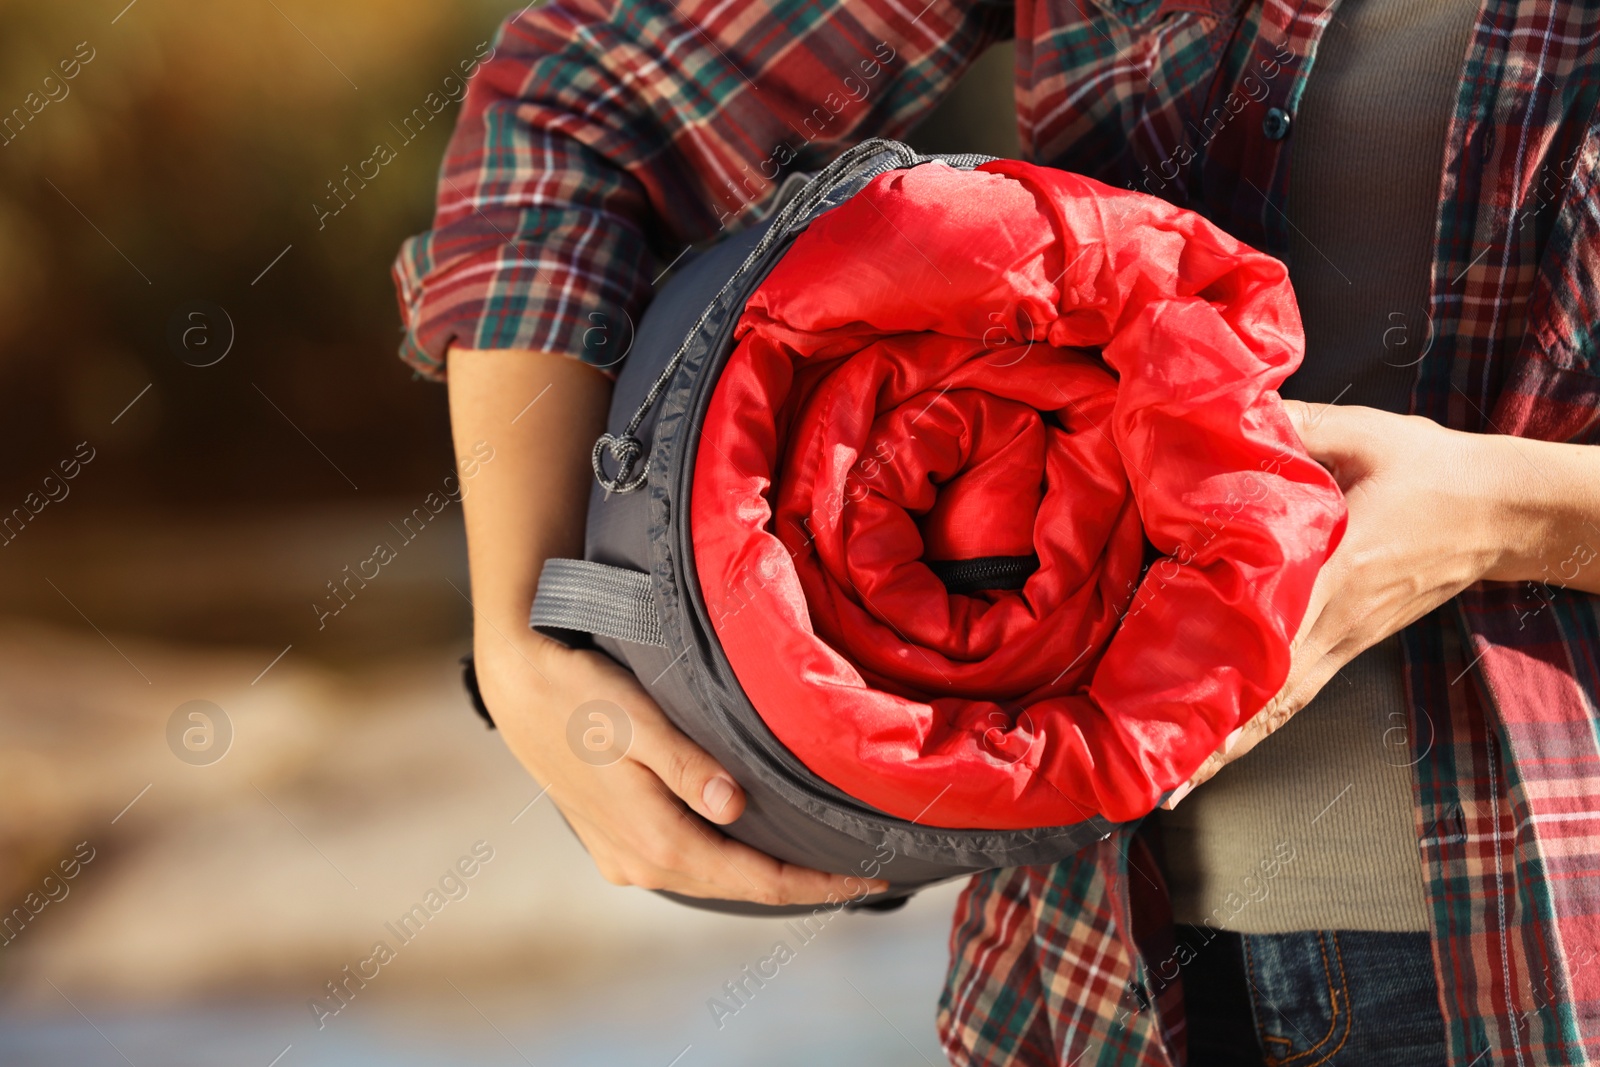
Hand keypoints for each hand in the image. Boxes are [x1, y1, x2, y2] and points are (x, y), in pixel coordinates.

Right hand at [476, 628, 883, 904]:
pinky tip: (755, 838)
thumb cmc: (578, 693)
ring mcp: (624, 857)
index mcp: (656, 842)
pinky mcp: (614, 840)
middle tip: (863, 870)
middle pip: (741, 887)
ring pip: (713, 876)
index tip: (869, 880)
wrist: (515, 685)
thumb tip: (737, 807)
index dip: (818, 884)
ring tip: (820, 856)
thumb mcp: (639, 723)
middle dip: (802, 882)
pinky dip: (730, 857)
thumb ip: (690, 768)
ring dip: (766, 871)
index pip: (758, 881)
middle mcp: (641, 864)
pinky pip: (688, 861)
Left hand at [1162, 400, 1506, 806]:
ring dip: (1226, 748)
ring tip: (1170, 787)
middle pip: (1266, 693)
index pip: (1269, 626)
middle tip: (1153, 776)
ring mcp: (1343, 642)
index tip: (1172, 696)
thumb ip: (1291, 428)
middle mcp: (1334, 620)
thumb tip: (1223, 416)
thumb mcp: (1361, 433)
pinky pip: (1292, 698)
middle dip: (1211, 736)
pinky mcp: (1346, 648)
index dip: (1221, 664)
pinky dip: (1252, 731)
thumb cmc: (1427, 469)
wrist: (1499, 510)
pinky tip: (1218, 756)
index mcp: (1334, 569)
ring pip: (1277, 708)